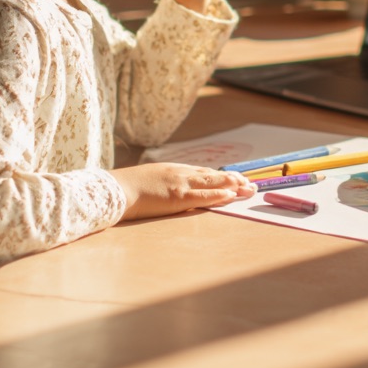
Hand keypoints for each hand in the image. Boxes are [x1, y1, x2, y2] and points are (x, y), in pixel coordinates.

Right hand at [113, 162, 255, 219]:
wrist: (117, 189)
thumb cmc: (129, 188)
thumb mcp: (150, 179)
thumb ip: (164, 182)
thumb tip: (169, 190)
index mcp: (175, 170)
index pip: (204, 172)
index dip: (222, 176)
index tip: (236, 178)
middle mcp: (181, 174)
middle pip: (213, 175)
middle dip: (234, 180)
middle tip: (250, 184)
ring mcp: (181, 184)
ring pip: (213, 183)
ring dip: (233, 186)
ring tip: (248, 187)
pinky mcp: (178, 197)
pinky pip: (203, 196)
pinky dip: (219, 194)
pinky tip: (231, 194)